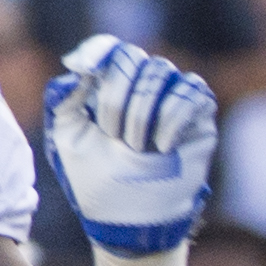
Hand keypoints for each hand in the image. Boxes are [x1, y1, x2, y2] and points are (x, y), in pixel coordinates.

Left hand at [43, 34, 218, 254]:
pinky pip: (193, 93)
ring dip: (143, 110)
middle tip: (112, 135)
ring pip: (163, 72)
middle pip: (134, 58)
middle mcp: (143, 87)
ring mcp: (173, 99)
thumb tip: (83, 67)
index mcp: (111, 86)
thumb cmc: (94, 178)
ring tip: (135, 147)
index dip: (99, 50)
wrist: (127, 216)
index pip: (111, 49)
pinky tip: (163, 145)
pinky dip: (174, 116)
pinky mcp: (200, 117)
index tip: (84, 67)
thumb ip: (65, 96)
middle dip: (117, 96)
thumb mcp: (66, 134)